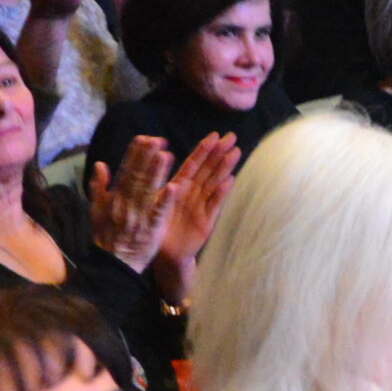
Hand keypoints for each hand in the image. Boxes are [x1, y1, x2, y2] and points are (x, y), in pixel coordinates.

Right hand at [86, 134, 179, 272]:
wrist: (114, 266)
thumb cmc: (107, 237)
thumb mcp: (96, 212)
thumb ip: (98, 188)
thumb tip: (100, 164)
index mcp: (115, 198)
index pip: (125, 172)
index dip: (135, 155)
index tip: (144, 138)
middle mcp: (126, 204)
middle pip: (137, 177)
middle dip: (147, 158)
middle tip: (158, 140)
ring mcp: (139, 217)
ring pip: (148, 192)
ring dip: (156, 174)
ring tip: (165, 155)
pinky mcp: (151, 230)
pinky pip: (158, 214)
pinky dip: (165, 201)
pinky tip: (173, 187)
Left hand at [148, 130, 239, 299]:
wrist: (164, 255)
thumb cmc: (157, 228)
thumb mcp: (155, 204)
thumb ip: (161, 186)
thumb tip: (162, 160)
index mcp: (179, 188)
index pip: (193, 165)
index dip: (203, 150)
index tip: (214, 135)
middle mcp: (192, 194)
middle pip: (208, 170)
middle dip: (219, 153)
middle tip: (232, 136)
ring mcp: (201, 207)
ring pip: (214, 184)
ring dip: (225, 168)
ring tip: (236, 152)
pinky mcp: (206, 222)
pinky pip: (214, 205)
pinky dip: (222, 193)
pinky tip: (230, 181)